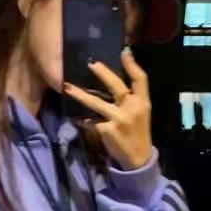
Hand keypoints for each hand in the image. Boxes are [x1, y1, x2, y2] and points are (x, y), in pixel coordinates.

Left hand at [63, 48, 152, 170]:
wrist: (137, 158)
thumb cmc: (137, 133)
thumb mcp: (141, 113)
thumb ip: (132, 97)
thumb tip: (117, 80)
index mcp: (143, 102)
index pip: (141, 79)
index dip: (132, 65)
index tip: (124, 51)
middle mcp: (132, 108)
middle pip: (117, 86)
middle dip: (103, 73)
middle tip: (91, 64)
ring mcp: (119, 120)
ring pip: (97, 103)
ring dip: (81, 95)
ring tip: (67, 87)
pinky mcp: (107, 131)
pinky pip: (90, 121)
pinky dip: (81, 118)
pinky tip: (72, 114)